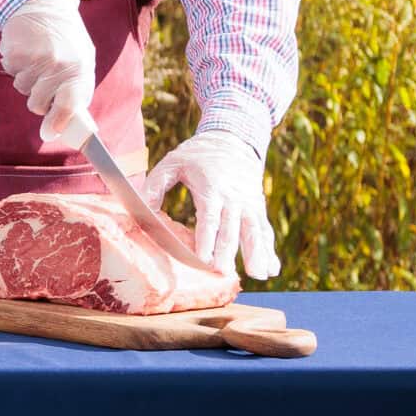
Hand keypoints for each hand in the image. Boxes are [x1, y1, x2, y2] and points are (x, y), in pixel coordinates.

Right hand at [0, 0, 96, 144]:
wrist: (43, 5)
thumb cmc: (65, 39)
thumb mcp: (80, 61)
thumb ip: (74, 92)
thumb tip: (60, 128)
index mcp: (79, 68)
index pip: (69, 105)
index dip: (59, 122)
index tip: (51, 133)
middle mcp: (58, 65)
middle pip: (38, 104)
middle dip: (38, 98)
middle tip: (43, 80)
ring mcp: (35, 59)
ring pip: (22, 89)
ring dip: (26, 79)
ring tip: (36, 58)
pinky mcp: (15, 54)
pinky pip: (10, 73)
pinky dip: (15, 66)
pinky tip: (25, 50)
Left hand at [141, 130, 278, 278]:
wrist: (232, 139)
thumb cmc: (196, 155)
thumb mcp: (171, 163)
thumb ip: (155, 186)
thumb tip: (142, 210)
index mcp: (211, 188)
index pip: (209, 218)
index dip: (206, 239)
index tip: (203, 260)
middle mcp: (233, 197)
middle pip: (231, 229)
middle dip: (228, 252)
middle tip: (223, 273)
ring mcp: (249, 203)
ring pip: (254, 231)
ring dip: (257, 253)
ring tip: (259, 275)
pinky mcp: (258, 207)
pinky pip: (265, 230)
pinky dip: (269, 249)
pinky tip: (272, 268)